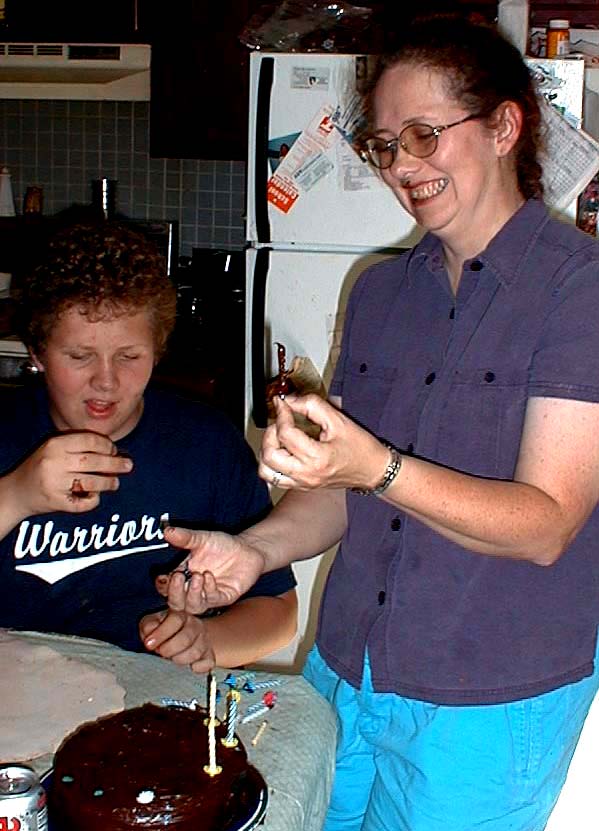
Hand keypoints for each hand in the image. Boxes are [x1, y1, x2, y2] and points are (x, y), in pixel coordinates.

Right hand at [9, 431, 132, 517]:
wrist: (16, 492)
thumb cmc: (42, 467)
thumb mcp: (55, 448)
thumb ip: (79, 446)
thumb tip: (116, 451)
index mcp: (55, 444)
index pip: (90, 440)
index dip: (107, 445)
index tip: (115, 450)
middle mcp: (54, 462)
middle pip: (94, 461)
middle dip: (115, 464)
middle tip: (128, 466)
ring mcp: (54, 484)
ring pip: (92, 483)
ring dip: (108, 483)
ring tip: (115, 483)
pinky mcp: (56, 502)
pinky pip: (84, 503)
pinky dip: (93, 501)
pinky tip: (95, 497)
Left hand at [139, 609, 215, 672]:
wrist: (183, 637)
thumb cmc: (164, 631)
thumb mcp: (152, 623)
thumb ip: (148, 625)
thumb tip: (149, 633)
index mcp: (181, 615)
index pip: (175, 620)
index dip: (161, 633)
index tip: (148, 644)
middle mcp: (195, 626)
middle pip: (186, 638)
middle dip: (169, 649)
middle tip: (161, 653)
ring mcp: (204, 640)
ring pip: (196, 652)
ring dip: (180, 659)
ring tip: (173, 658)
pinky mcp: (209, 655)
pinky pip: (208, 662)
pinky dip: (199, 667)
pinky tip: (190, 666)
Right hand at [160, 526, 266, 614]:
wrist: (247, 548)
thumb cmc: (222, 545)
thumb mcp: (202, 538)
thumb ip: (185, 537)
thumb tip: (167, 531)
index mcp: (184, 576)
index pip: (166, 588)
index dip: (163, 585)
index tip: (163, 576)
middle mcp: (194, 589)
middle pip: (176, 603)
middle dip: (174, 593)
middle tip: (177, 577)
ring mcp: (209, 595)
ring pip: (193, 607)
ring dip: (191, 594)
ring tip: (197, 576)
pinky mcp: (224, 597)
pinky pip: (212, 600)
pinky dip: (208, 589)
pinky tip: (209, 576)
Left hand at [259, 395, 388, 491]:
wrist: (373, 470)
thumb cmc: (360, 447)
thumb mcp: (338, 420)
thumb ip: (312, 406)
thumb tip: (290, 401)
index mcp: (317, 458)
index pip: (285, 434)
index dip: (281, 414)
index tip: (283, 404)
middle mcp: (306, 474)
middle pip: (269, 455)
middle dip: (270, 433)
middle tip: (281, 422)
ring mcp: (303, 483)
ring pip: (266, 471)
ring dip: (267, 450)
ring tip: (280, 438)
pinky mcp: (302, 486)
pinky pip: (274, 479)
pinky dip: (271, 464)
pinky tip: (282, 451)